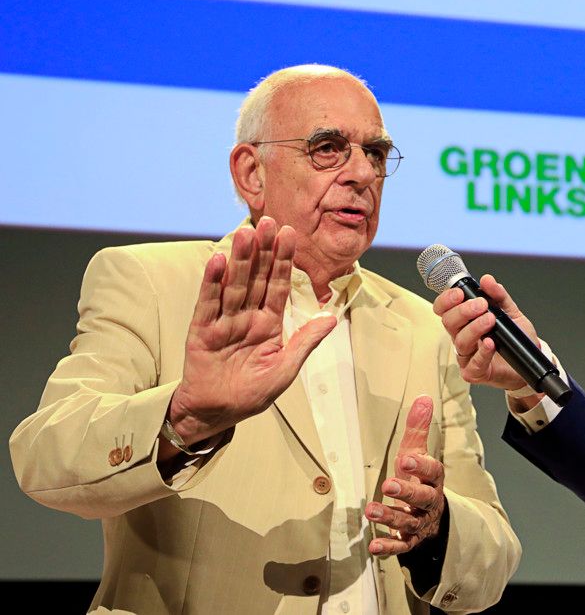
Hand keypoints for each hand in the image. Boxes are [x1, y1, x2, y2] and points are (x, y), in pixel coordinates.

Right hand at [162, 217, 336, 456]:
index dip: (283, 261)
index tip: (290, 234)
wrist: (216, 413)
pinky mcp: (202, 331)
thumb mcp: (285, 370)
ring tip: (246, 234)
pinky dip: (212, 283)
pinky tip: (218, 261)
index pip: (277, 286)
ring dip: (240, 259)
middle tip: (269, 221)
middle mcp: (246, 317)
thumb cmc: (251, 395)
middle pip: (256, 278)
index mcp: (268, 324)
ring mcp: (224, 321)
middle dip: (263, 250)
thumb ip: (305, 342)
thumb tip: (332, 318)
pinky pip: (208, 304)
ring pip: (234, 285)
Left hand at [366, 396, 445, 555]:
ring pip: (410, 521)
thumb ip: (418, 429)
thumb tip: (423, 398)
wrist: (431, 515)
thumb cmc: (419, 479)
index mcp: (433, 478)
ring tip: (371, 511)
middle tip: (388, 485)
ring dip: (391, 518)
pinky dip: (389, 546)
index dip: (421, 465)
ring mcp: (421, 522)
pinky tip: (373, 546)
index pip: (433, 471)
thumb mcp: (417, 454)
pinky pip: (402, 546)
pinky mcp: (411, 540)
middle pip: (424, 498)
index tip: (406, 458)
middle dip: (407, 492)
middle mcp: (430, 501)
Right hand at [432, 274, 540, 391]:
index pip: (444, 309)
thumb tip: (487, 280)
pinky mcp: (475, 372)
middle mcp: (462, 337)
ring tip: (491, 320)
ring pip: (459, 341)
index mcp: (465, 321)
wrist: (528, 362)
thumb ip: (499, 296)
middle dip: (463, 311)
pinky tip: (490, 343)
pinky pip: (473, 363)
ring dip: (474, 328)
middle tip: (481, 305)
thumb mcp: (510, 312)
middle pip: (448, 323)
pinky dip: (482, 352)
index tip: (460, 293)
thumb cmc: (514, 340)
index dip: (446, 300)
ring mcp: (467, 356)